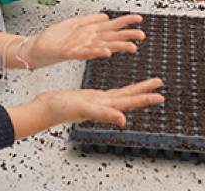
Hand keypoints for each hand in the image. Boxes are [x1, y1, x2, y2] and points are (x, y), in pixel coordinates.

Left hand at [26, 13, 146, 68]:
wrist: (35, 49)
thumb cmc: (54, 38)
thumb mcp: (73, 24)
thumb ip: (90, 20)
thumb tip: (106, 16)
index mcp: (90, 32)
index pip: (111, 26)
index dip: (125, 22)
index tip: (139, 19)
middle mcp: (88, 41)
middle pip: (111, 37)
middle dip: (127, 36)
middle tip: (142, 35)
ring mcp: (80, 48)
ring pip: (103, 46)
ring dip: (117, 47)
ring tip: (131, 47)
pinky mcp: (69, 53)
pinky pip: (84, 53)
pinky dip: (95, 52)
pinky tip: (106, 52)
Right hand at [34, 77, 164, 127]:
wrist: (44, 108)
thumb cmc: (60, 109)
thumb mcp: (84, 108)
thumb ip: (103, 114)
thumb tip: (123, 121)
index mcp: (105, 107)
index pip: (129, 102)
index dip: (145, 98)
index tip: (160, 96)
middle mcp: (104, 105)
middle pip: (129, 97)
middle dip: (145, 91)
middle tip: (160, 84)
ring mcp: (97, 102)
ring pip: (121, 94)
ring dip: (135, 90)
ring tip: (147, 84)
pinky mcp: (90, 98)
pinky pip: (109, 92)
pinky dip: (118, 90)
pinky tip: (119, 91)